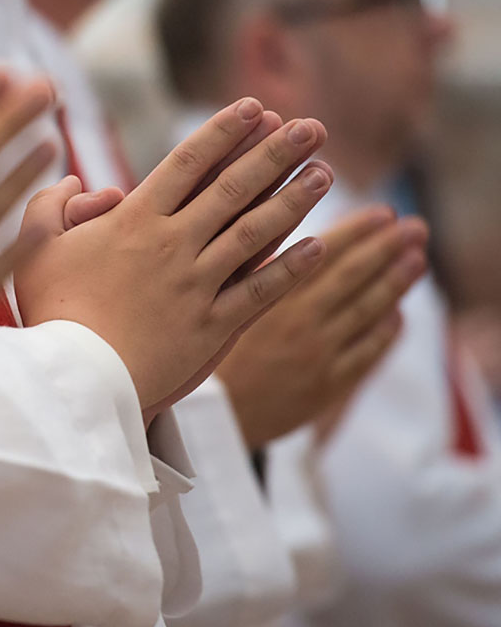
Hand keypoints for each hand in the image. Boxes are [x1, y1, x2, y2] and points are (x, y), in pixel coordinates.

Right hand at [17, 98, 331, 420]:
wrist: (75, 377)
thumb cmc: (51, 311)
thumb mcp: (35, 247)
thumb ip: (50, 205)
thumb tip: (74, 181)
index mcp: (133, 220)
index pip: (188, 162)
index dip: (224, 131)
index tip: (255, 107)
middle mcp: (173, 244)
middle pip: (233, 188)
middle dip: (275, 153)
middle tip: (311, 127)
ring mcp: (197, 284)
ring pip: (255, 233)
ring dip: (293, 200)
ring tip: (325, 173)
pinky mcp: (211, 326)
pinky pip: (260, 291)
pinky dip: (291, 268)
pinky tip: (317, 246)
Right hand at [219, 207, 428, 448]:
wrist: (211, 414)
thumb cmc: (209, 352)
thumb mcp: (220, 301)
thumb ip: (254, 267)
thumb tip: (288, 233)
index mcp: (270, 296)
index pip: (323, 252)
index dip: (356, 230)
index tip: (382, 211)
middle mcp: (299, 322)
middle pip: (352, 277)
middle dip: (386, 248)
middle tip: (413, 226)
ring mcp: (318, 354)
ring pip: (367, 311)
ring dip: (396, 283)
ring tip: (416, 258)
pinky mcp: (327, 385)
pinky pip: (367, 353)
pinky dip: (386, 331)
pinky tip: (398, 313)